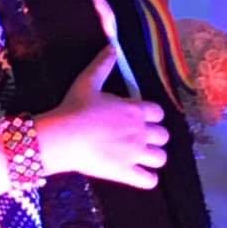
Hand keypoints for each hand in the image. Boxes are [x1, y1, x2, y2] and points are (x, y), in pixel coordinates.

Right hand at [35, 45, 168, 188]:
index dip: (151, 116)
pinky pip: (150, 181)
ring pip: (161, 158)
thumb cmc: (74, 107)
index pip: (158, 113)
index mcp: (135, 110)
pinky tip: (138, 175)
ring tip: (140, 158)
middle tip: (139, 139)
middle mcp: (141, 131)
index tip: (139, 118)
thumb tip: (112, 46)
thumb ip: (103, 64)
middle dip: (154, 137)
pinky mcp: (126, 173)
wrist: (62, 136)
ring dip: (153, 158)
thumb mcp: (88, 81)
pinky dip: (147, 179)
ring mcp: (135, 154)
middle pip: (164, 136)